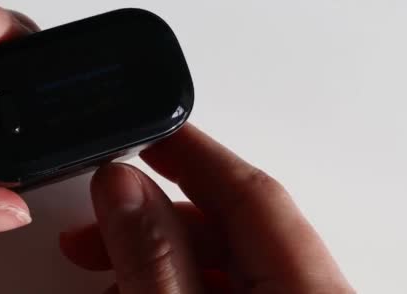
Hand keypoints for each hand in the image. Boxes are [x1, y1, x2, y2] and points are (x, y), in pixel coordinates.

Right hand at [60, 124, 354, 292]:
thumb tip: (122, 186)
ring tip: (98, 261)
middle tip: (101, 207)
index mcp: (306, 287)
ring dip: (155, 251)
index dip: (194, 150)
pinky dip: (172, 282)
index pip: (251, 190)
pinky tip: (130, 289)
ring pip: (219, 260)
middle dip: (155, 210)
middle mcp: (308, 293)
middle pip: (230, 224)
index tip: (148, 128)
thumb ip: (153, 257)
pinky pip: (220, 288)